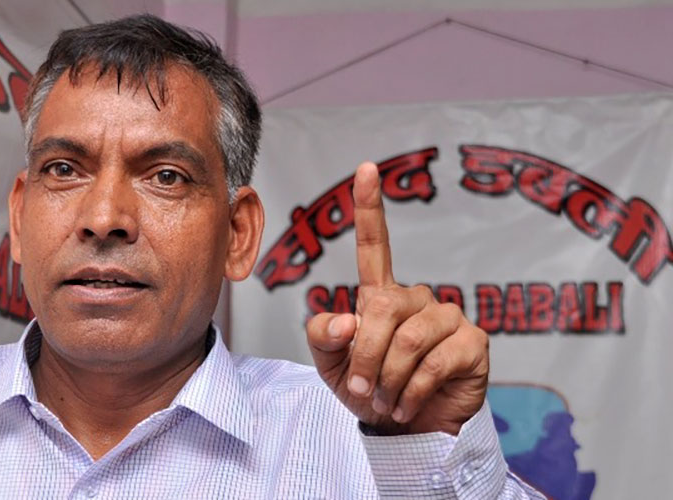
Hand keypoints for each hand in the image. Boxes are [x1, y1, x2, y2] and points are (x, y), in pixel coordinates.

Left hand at [306, 162, 488, 435]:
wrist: (408, 434)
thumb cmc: (370, 392)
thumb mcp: (331, 366)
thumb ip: (323, 336)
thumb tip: (348, 321)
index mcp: (382, 296)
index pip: (374, 245)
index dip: (369, 208)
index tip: (366, 169)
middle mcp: (417, 299)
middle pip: (382, 310)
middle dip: (363, 356)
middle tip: (360, 391)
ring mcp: (448, 317)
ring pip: (407, 340)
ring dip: (386, 379)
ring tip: (384, 400)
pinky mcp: (473, 343)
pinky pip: (432, 364)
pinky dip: (410, 392)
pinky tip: (406, 405)